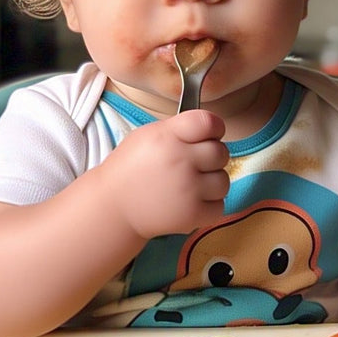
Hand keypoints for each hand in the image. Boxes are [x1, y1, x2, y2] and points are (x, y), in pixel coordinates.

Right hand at [100, 109, 229, 239]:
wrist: (113, 206)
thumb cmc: (131, 168)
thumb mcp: (148, 135)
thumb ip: (179, 129)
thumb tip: (210, 129)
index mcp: (168, 136)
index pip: (209, 122)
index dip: (215, 128)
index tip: (210, 134)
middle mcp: (181, 160)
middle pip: (221, 152)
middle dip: (212, 157)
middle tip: (195, 164)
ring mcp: (189, 189)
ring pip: (224, 180)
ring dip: (212, 183)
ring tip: (191, 185)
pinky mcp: (192, 214)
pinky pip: (220, 206)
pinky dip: (209, 206)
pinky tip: (191, 201)